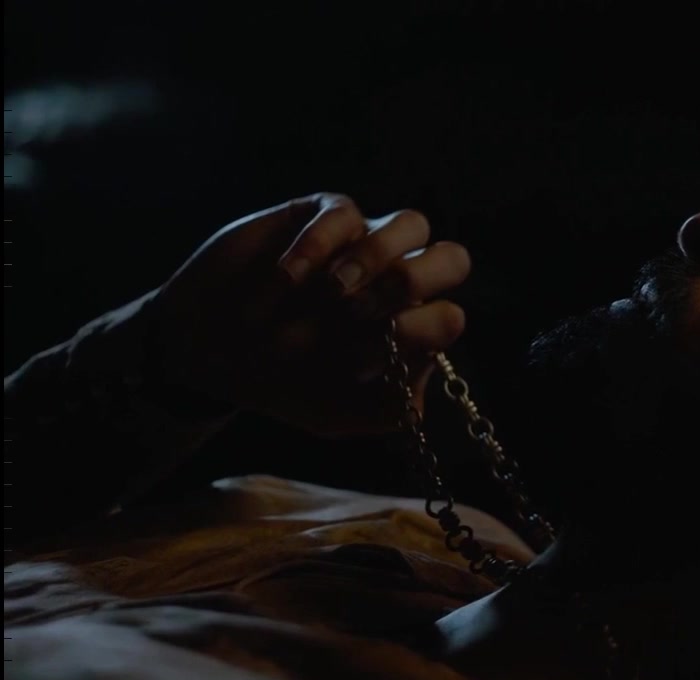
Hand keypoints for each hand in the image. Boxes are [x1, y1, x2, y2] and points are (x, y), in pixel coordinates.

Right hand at [149, 193, 469, 436]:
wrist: (212, 355)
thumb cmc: (284, 383)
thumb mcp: (338, 414)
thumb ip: (388, 409)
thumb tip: (425, 377)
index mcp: (409, 328)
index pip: (449, 316)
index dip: (420, 334)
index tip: (367, 360)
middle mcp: (396, 284)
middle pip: (453, 260)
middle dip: (417, 283)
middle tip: (365, 311)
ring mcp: (362, 246)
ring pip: (413, 224)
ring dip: (377, 257)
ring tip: (331, 290)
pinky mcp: (318, 217)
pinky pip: (344, 210)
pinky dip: (320, 243)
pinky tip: (289, 276)